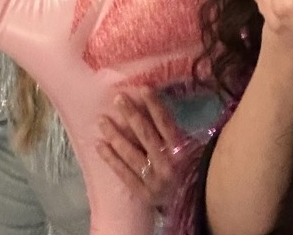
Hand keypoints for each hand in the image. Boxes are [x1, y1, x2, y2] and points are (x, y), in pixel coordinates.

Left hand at [97, 87, 188, 209]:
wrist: (193, 203)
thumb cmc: (192, 169)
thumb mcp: (191, 148)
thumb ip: (177, 131)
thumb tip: (156, 104)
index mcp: (181, 150)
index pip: (165, 123)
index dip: (154, 105)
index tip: (143, 88)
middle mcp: (167, 164)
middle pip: (145, 135)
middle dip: (130, 115)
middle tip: (117, 99)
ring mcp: (154, 180)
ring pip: (131, 154)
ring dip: (115, 135)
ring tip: (102, 120)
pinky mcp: (143, 194)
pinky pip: (123, 173)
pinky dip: (110, 158)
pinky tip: (99, 145)